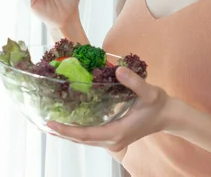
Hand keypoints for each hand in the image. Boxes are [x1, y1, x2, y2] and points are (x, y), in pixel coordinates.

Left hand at [47, 66, 170, 153]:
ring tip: (50, 124)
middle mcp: (112, 141)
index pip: (85, 134)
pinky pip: (90, 136)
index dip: (66, 129)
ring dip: (68, 133)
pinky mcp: (113, 136)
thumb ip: (134, 82)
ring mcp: (112, 141)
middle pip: (81, 140)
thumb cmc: (158, 104)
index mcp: (117, 132)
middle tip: (42, 122)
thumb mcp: (149, 92)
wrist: (168, 115)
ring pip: (84, 140)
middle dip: (61, 132)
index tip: (50, 123)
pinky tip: (69, 123)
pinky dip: (77, 131)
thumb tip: (119, 70)